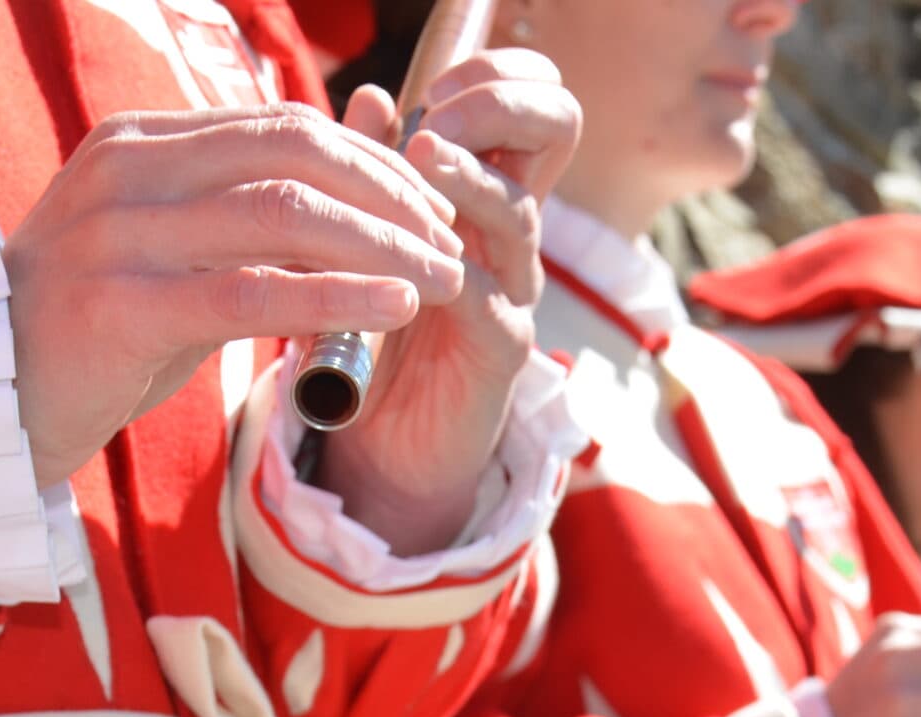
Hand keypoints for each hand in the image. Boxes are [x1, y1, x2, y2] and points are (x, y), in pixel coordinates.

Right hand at [6, 104, 465, 487]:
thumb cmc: (91, 334)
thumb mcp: (170, 257)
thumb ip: (240, 224)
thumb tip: (347, 211)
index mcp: (143, 144)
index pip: (284, 127)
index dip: (371, 163)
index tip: (429, 209)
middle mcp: (128, 171)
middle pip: (294, 156)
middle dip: (389, 197)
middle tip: (450, 242)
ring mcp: (119, 234)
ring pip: (282, 216)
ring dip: (380, 246)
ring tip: (442, 278)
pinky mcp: (120, 305)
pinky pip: (250, 292)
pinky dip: (334, 296)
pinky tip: (392, 309)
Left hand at [314, 51, 581, 551]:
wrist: (386, 439)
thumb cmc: (378, 328)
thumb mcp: (363, 239)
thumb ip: (369, 171)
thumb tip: (369, 95)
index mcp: (486, 188)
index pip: (530, 98)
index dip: (495, 73)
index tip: (434, 90)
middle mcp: (513, 228)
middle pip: (557, 126)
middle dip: (502, 102)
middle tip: (439, 119)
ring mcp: (515, 286)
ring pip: (518, 207)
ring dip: (469, 176)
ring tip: (422, 156)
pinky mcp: (502, 348)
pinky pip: (489, 296)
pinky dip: (449, 272)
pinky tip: (412, 265)